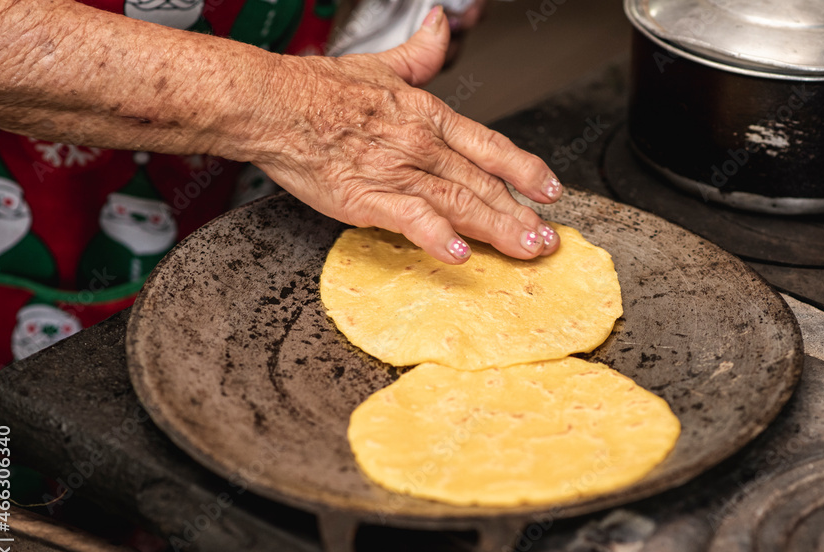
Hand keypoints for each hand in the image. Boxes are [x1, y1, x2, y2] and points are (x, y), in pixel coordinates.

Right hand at [251, 7, 561, 263]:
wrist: (273, 103)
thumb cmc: (319, 89)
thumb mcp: (380, 65)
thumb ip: (419, 54)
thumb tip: (440, 26)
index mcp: (427, 116)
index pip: (490, 146)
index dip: (525, 170)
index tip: (550, 190)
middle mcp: (420, 145)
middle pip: (483, 183)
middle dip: (520, 213)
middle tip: (547, 240)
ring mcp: (396, 172)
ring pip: (459, 202)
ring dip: (497, 228)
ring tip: (524, 248)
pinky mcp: (367, 197)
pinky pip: (410, 218)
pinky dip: (437, 235)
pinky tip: (458, 253)